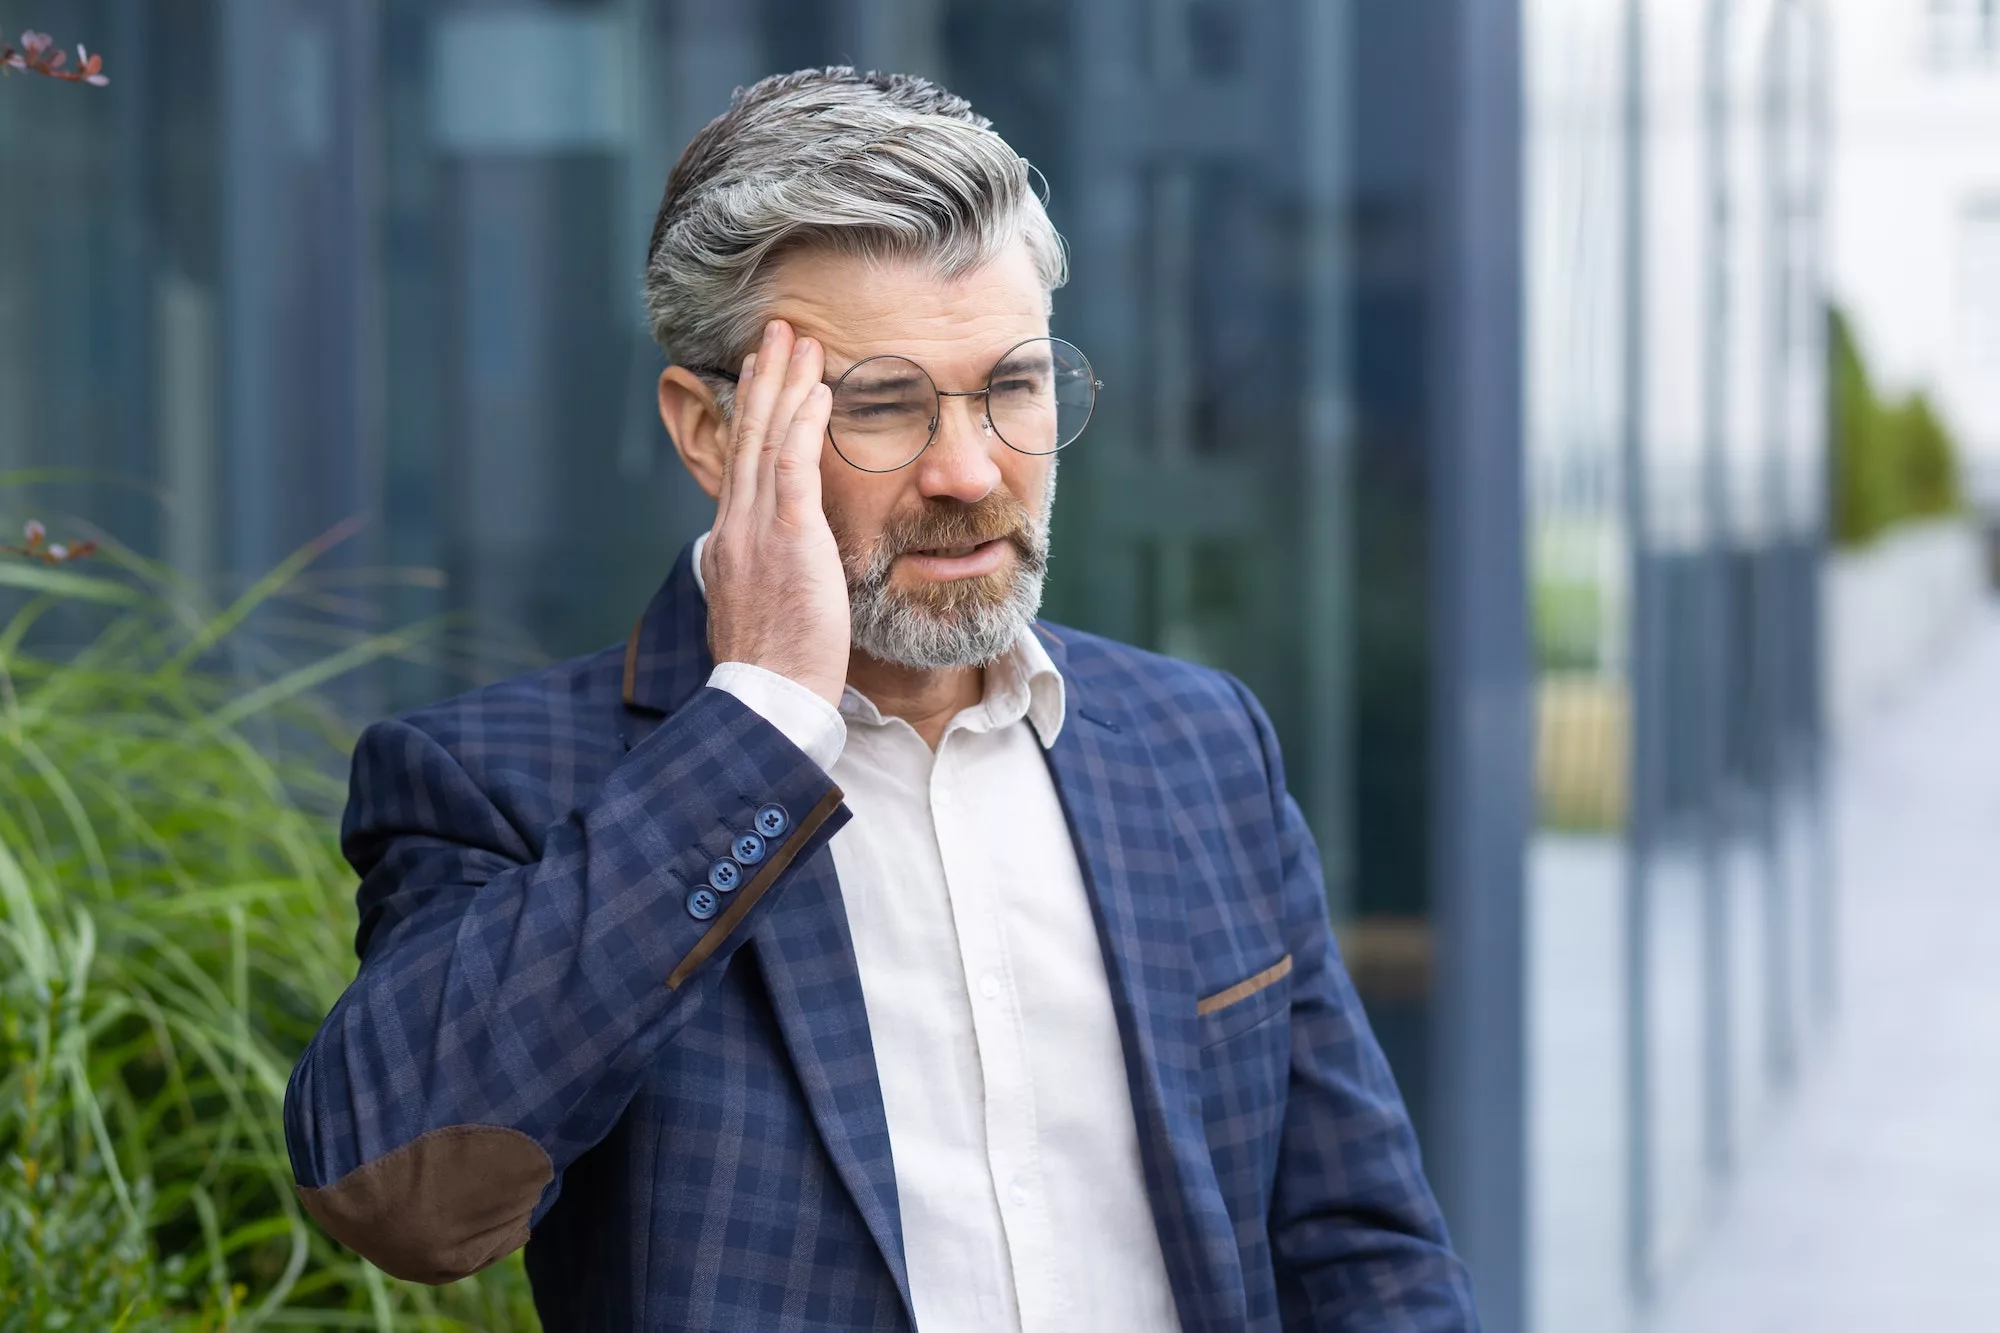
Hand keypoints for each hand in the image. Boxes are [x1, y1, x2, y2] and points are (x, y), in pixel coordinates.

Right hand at [702, 319, 850, 707]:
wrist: (766, 701)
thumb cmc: (775, 670)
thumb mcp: (764, 611)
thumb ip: (768, 577)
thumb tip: (780, 569)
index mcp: (731, 542)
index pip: (742, 462)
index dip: (752, 414)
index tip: (762, 376)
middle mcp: (737, 526)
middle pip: (749, 437)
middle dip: (763, 379)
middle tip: (775, 333)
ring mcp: (757, 530)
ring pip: (768, 440)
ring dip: (785, 384)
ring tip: (797, 340)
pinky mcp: (788, 539)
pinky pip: (794, 467)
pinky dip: (804, 424)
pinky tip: (819, 390)